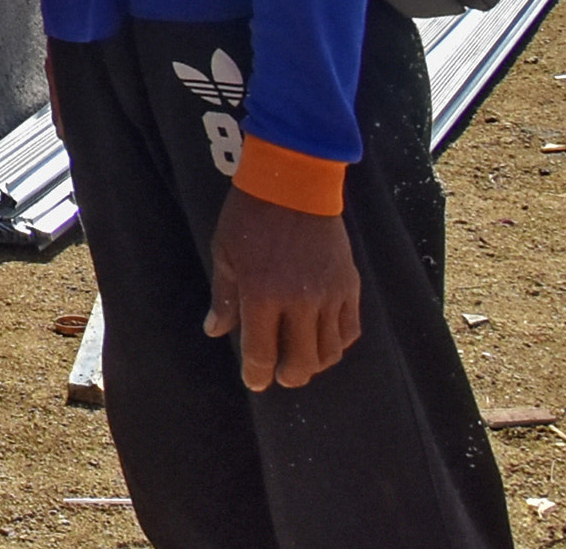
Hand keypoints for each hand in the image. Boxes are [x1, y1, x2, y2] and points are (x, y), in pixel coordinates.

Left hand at [205, 189, 360, 390]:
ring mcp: (329, 295)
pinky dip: (338, 344)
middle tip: (281, 375)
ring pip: (330, 351)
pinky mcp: (349, 286)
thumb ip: (225, 298)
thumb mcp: (225, 254)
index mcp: (262, 295)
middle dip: (289, 375)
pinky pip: (350, 330)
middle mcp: (300, 302)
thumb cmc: (250, 216)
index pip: (262, 353)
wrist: (294, 183)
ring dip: (315, 364)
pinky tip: (324, 340)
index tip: (255, 382)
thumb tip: (215, 331)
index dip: (257, 374)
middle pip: (302, 361)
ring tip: (302, 361)